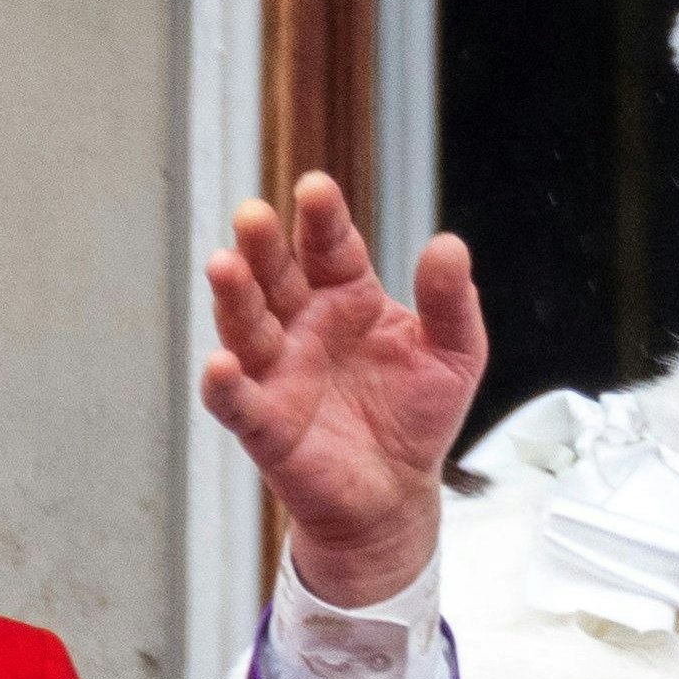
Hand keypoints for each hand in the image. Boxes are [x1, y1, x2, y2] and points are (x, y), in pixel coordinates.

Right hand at [201, 173, 488, 604]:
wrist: (398, 491)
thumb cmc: (418, 413)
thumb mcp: (454, 352)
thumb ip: (451, 301)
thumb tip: (449, 244)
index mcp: (347, 297)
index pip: (330, 248)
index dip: (322, 219)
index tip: (315, 188)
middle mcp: (303, 325)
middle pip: (276, 276)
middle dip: (263, 245)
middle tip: (254, 214)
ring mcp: (278, 371)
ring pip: (246, 326)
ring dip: (233, 297)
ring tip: (225, 265)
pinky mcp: (265, 423)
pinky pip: (237, 400)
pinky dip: (225, 382)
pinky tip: (223, 363)